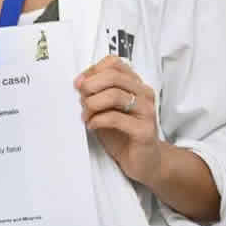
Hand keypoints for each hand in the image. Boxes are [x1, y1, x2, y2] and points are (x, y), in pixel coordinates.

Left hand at [75, 55, 162, 187]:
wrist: (145, 162)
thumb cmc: (124, 134)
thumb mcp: (106, 109)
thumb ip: (96, 94)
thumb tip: (79, 83)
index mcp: (136, 85)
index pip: (114, 64)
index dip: (93, 70)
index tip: (79, 83)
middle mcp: (144, 94)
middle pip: (113, 76)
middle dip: (91, 86)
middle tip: (81, 98)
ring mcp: (146, 112)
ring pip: (115, 95)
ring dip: (92, 104)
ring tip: (86, 115)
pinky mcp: (144, 131)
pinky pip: (116, 118)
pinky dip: (98, 120)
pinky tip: (92, 125)